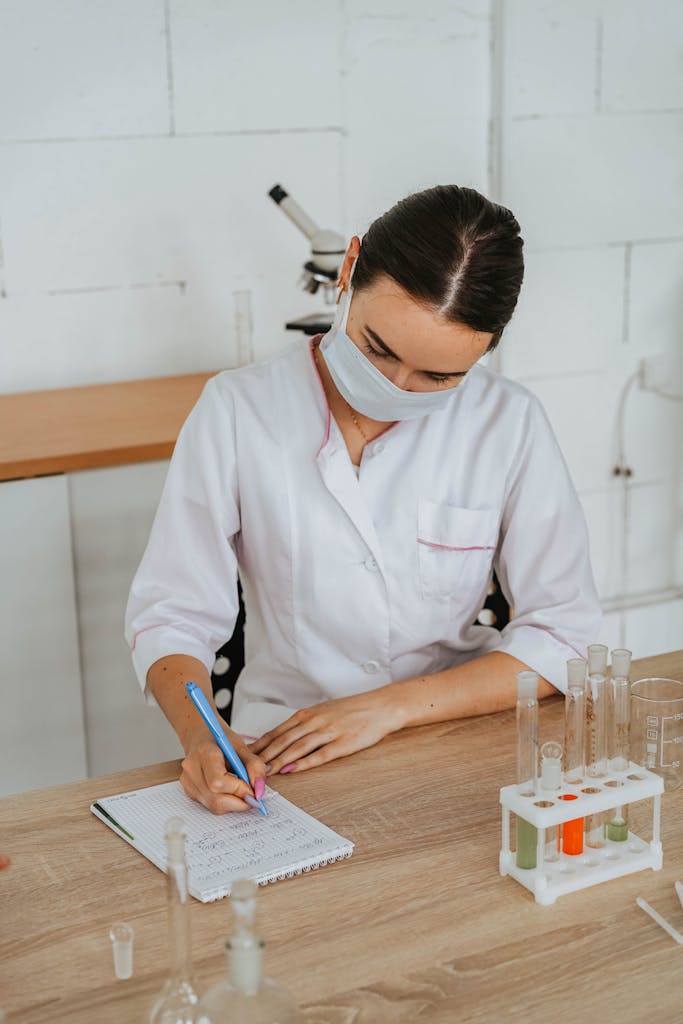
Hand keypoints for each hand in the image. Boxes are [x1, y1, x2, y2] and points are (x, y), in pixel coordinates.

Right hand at [180, 729, 266, 814]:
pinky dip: (225, 803)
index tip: (254, 790)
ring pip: (214, 806)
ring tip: (242, 790)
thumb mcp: (242, 746)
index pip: (218, 782)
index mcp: (204, 753)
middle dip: (239, 801)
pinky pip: (210, 805)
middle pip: (216, 799)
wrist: (202, 736)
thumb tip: (259, 790)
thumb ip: (254, 766)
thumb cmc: (221, 740)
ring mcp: (188, 782)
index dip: (239, 789)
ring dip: (234, 803)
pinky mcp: (189, 791)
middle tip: (253, 795)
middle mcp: (192, 769)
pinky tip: (230, 790)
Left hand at [249, 691, 401, 774]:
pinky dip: (304, 763)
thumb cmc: (351, 710)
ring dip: (279, 760)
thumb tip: (283, 738)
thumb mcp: (324, 711)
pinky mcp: (343, 743)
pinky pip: (320, 755)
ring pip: (298, 747)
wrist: (380, 707)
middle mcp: (315, 721)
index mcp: (308, 713)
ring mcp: (329, 732)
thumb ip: (304, 724)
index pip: (278, 731)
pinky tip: (292, 770)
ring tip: (265, 772)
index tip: (245, 755)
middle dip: (264, 755)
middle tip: (248, 768)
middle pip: (284, 740)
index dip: (260, 744)